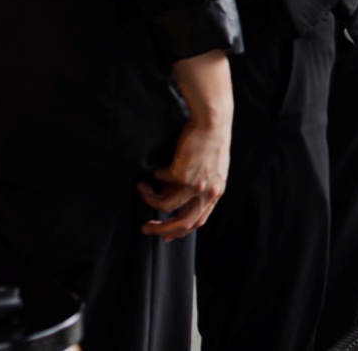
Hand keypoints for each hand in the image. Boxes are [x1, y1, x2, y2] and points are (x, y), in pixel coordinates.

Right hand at [140, 50, 231, 239]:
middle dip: (161, 229)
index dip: (179, 231)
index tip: (164, 236)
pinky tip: (155, 167)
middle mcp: (208, 193)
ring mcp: (196, 185)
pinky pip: (160, 181)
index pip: (198, 221)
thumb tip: (166, 195)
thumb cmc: (209, 141)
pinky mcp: (182, 174)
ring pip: (165, 205)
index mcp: (216, 192)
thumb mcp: (207, 169)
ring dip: (149, 199)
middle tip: (145, 228)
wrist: (212, 121)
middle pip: (183, 223)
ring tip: (141, 187)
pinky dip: (154, 176)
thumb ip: (190, 186)